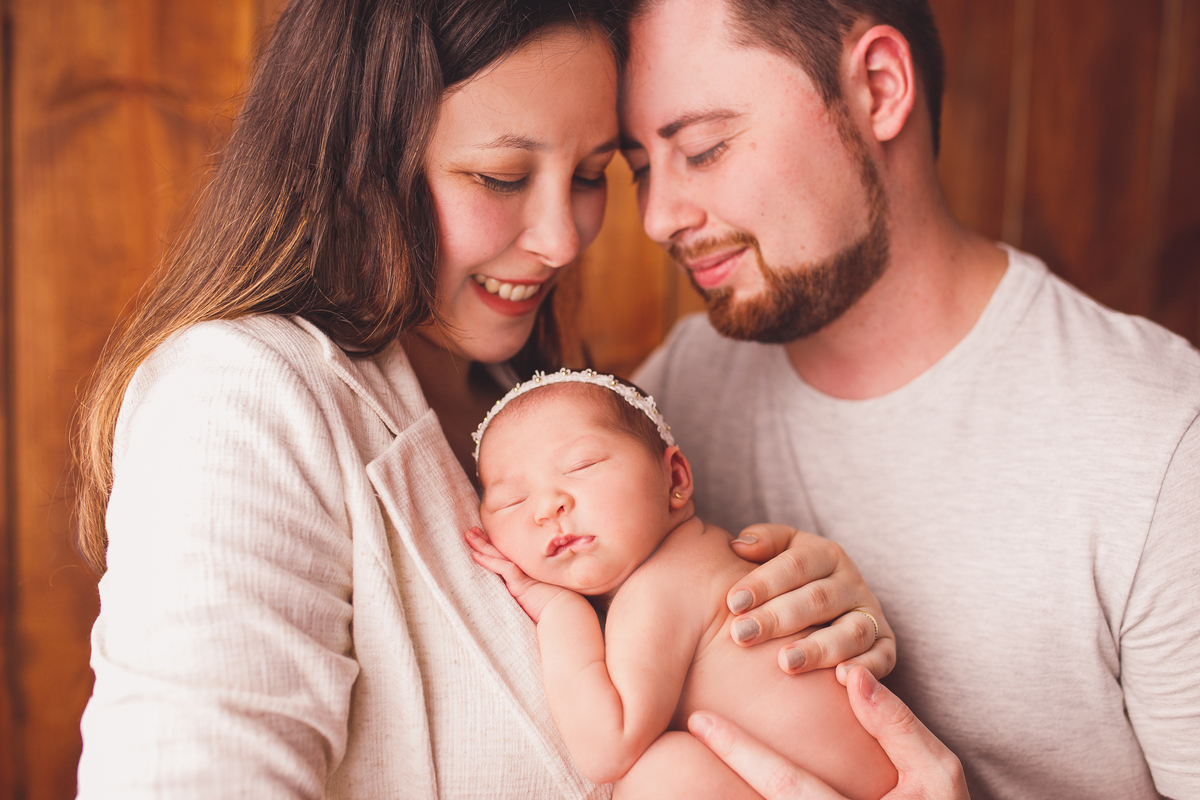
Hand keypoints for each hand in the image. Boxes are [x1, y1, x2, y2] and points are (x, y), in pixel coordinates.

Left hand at [464, 527, 567, 622]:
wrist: (565, 613)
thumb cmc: (556, 607)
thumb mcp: (539, 594)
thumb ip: (530, 590)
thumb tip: (521, 593)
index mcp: (529, 571)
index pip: (508, 555)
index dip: (494, 546)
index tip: (482, 537)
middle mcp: (526, 568)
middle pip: (501, 551)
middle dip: (485, 539)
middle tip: (471, 531)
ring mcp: (524, 573)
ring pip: (499, 555)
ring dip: (482, 545)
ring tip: (469, 535)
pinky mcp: (521, 583)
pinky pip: (502, 568)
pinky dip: (488, 561)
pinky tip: (475, 555)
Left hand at [688, 666, 967, 799]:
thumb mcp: (940, 778)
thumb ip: (897, 728)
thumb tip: (850, 674)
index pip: (782, 783)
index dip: (738, 750)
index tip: (700, 720)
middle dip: (722, 770)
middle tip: (686, 730)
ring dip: (732, 792)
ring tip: (695, 754)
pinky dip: (753, 796)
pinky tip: (734, 781)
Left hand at [727, 524, 895, 677]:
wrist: (829, 607)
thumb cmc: (790, 580)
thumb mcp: (780, 551)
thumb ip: (763, 542)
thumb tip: (739, 545)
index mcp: (826, 554)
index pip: (796, 565)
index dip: (764, 582)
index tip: (733, 602)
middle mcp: (853, 583)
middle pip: (817, 599)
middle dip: (778, 618)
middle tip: (742, 635)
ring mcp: (871, 615)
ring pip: (850, 631)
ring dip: (818, 648)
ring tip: (785, 663)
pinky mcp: (884, 645)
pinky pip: (881, 658)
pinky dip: (865, 668)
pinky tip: (839, 679)